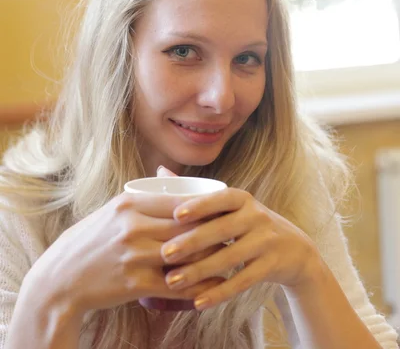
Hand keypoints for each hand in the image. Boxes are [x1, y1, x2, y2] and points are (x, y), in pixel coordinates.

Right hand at [25, 182, 223, 316]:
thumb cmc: (92, 240)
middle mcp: (133, 227)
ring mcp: (134, 255)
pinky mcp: (134, 283)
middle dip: (214, 231)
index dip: (207, 207)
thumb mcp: (113, 211)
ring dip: (211, 258)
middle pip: (187, 226)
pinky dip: (198, 287)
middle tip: (236, 233)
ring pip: (186, 255)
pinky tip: (215, 286)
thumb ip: (143, 197)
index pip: (180, 201)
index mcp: (130, 204)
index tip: (226, 210)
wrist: (61, 278)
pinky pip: (176, 285)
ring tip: (232, 258)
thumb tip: (171, 177)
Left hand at [160, 187, 321, 309]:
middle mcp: (256, 215)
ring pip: (229, 257)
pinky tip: (198, 302)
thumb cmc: (247, 224)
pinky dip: (220, 292)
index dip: (200, 205)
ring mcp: (266, 240)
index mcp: (241, 198)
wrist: (293, 250)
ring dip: (200, 271)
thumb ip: (196, 192)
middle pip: (221, 229)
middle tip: (164, 254)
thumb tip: (160, 170)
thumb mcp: (230, 206)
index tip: (175, 214)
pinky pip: (242, 281)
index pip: (220, 198)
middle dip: (192, 242)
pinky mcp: (272, 265)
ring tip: (173, 281)